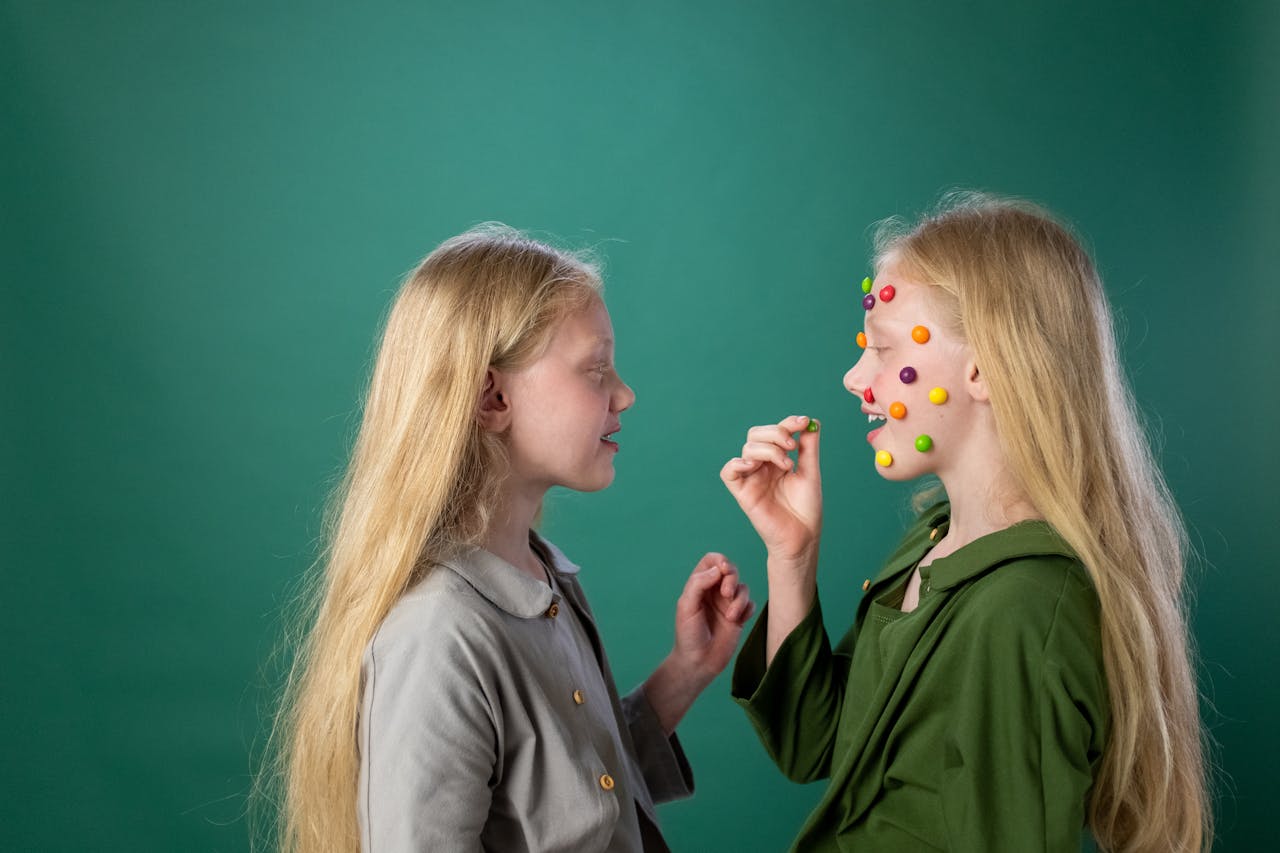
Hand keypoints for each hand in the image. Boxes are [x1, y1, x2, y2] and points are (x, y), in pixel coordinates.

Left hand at [670, 553, 754, 682]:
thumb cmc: (688, 634)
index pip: (712, 560)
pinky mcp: (739, 618)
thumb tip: (718, 569)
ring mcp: (727, 604)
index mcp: (699, 585)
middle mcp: (714, 592)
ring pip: (743, 588)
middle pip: (731, 571)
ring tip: (730, 616)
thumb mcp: (687, 606)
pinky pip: (751, 604)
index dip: (720, 560)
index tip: (723, 570)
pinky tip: (738, 621)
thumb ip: (699, 583)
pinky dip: (747, 610)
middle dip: (732, 579)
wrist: (698, 662)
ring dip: (739, 600)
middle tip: (726, 593)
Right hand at [719, 414, 822, 561]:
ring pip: (747, 449)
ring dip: (768, 449)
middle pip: (756, 434)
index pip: (775, 432)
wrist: (803, 536)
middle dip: (775, 433)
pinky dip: (737, 464)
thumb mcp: (811, 473)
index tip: (804, 422)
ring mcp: (751, 478)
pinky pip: (728, 472)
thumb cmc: (806, 509)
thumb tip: (813, 422)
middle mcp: (762, 466)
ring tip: (787, 464)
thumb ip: (809, 448)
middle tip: (792, 447)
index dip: (787, 423)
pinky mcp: (742, 492)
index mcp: (778, 459)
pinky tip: (754, 466)